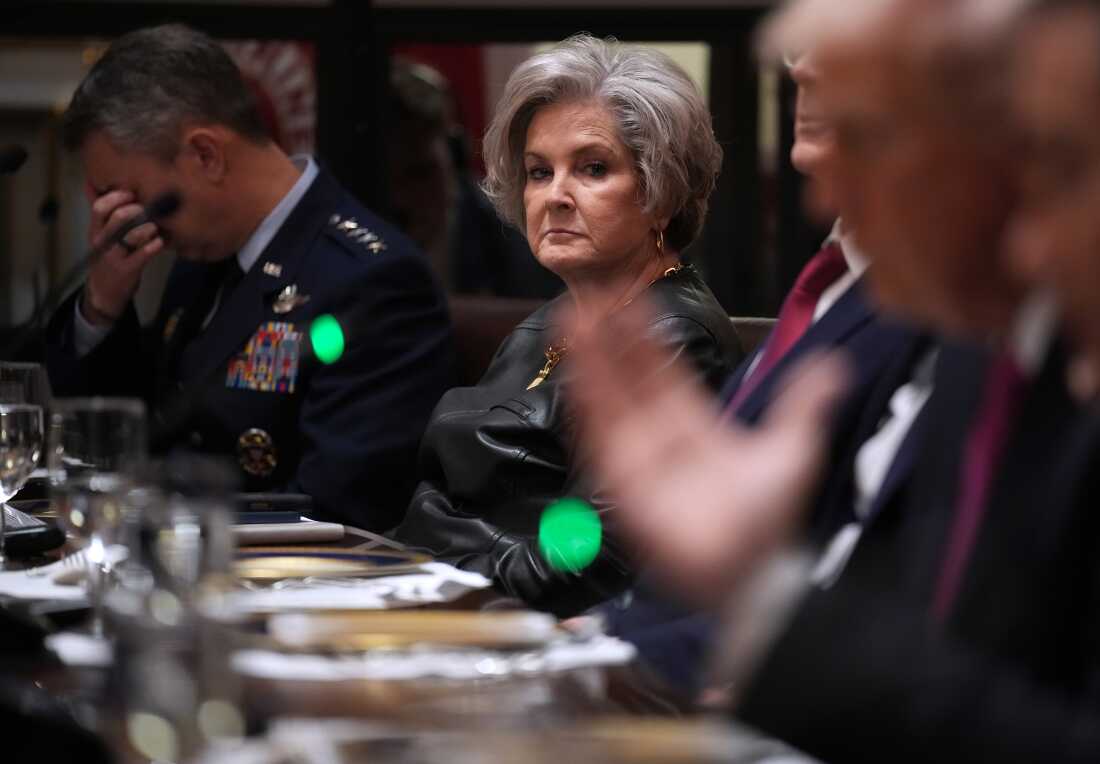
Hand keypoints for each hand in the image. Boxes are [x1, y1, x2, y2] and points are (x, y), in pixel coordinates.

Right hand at [82, 189, 164, 323]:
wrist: (103, 292)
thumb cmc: (107, 258)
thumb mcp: (100, 236)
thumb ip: (103, 214)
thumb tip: (97, 185)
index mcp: (95, 230)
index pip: (99, 207)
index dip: (117, 197)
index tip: (132, 194)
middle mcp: (103, 242)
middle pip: (117, 218)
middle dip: (136, 209)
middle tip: (148, 209)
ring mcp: (114, 256)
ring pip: (131, 235)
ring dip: (147, 227)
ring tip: (154, 226)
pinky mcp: (127, 270)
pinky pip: (142, 255)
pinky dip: (154, 245)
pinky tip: (160, 242)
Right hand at [568, 300, 847, 604]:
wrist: (751, 572)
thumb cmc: (769, 521)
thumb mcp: (793, 450)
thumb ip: (803, 405)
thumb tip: (834, 365)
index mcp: (697, 429)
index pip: (664, 374)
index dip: (646, 340)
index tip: (631, 302)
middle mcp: (662, 439)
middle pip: (629, 380)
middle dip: (610, 340)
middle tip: (594, 298)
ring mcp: (638, 459)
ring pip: (609, 400)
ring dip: (591, 361)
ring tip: (576, 319)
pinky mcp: (620, 482)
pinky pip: (600, 434)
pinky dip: (587, 401)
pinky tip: (576, 368)